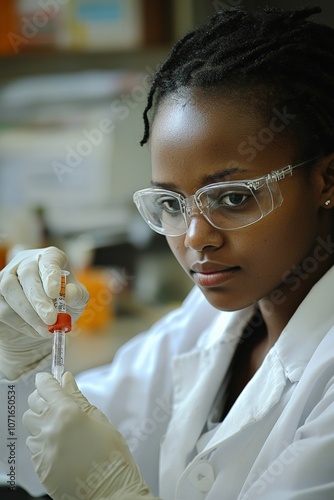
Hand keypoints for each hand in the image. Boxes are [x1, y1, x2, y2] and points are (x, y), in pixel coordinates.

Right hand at [0, 247, 88, 379]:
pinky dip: (20, 322)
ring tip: (46, 329)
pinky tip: (35, 329)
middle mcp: (27, 262)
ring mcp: (8, 276)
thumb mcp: (77, 301)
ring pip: (10, 289)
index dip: (51, 275)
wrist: (43, 324)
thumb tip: (69, 294)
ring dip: (29, 313)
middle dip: (38, 299)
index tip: (55, 293)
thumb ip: (77, 296)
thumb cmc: (63, 306)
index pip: (49, 259)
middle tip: (51, 318)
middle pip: (27, 274)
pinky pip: (3, 307)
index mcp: (50, 257)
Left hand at [23, 372, 157, 499]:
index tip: (49, 378)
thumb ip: (78, 398)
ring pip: (31, 425)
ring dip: (42, 420)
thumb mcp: (99, 419)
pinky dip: (43, 440)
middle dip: (43, 398)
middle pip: (33, 403)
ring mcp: (42, 449)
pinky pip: (33, 446)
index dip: (47, 380)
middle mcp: (50, 428)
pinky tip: (60, 445)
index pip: (45, 387)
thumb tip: (66, 379)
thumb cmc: (111, 454)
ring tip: (60, 427)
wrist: (110, 490)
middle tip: (57, 402)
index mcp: (67, 413)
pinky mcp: (39, 465)